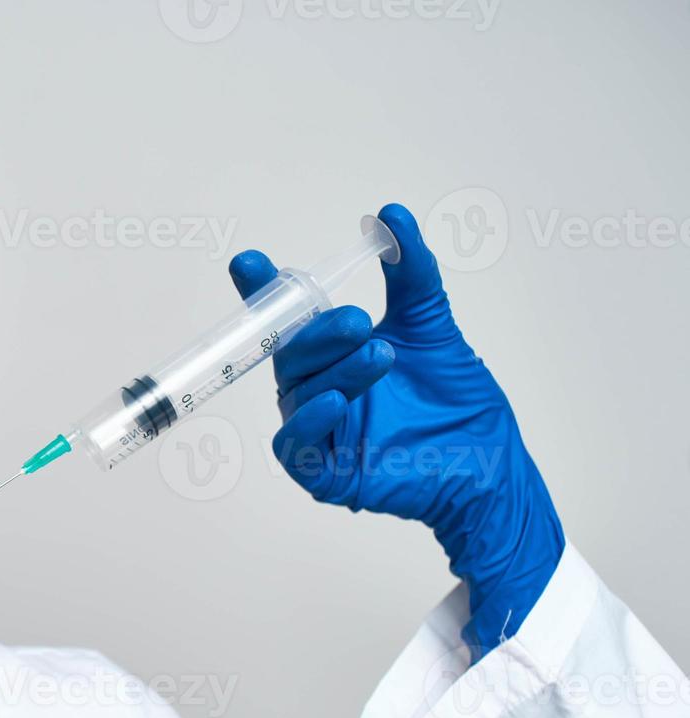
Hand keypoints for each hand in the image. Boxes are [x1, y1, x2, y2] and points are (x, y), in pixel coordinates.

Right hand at [228, 203, 563, 662]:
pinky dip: (307, 421)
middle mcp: (318, 390)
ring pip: (297, 394)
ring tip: (380, 356)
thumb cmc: (459, 401)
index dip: (264, 291)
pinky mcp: (325, 475)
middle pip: (289, 354)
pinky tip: (336, 401)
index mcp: (332, 356)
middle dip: (317, 333)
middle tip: (357, 321)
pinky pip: (294, 447)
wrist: (493, 462)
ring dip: (334, 370)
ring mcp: (320, 433)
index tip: (250, 262)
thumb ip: (410, 272)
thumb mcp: (431, 324)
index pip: (288, 320)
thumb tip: (390, 215)